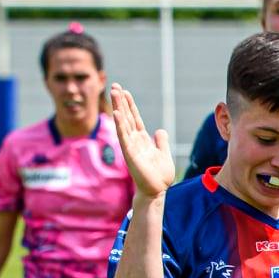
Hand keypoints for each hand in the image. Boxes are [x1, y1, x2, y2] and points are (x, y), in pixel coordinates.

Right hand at [108, 84, 173, 198]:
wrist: (157, 191)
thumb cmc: (160, 176)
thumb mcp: (164, 155)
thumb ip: (161, 142)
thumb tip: (160, 130)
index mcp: (142, 140)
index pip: (135, 118)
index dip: (130, 105)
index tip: (125, 91)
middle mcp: (134, 141)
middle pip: (126, 117)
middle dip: (121, 101)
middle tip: (114, 85)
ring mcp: (131, 146)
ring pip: (123, 123)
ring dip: (118, 108)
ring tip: (114, 93)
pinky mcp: (130, 154)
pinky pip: (124, 137)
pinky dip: (120, 125)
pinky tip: (116, 114)